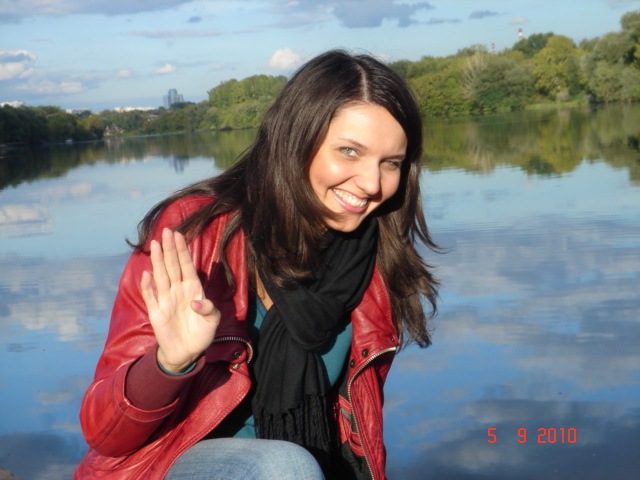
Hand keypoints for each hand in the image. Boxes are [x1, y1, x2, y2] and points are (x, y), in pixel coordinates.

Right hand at [140, 228, 219, 373]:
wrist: (187, 352)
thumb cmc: (202, 333)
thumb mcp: (212, 321)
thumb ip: (208, 309)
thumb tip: (195, 302)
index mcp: (193, 289)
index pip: (186, 265)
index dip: (182, 250)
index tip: (178, 234)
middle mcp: (178, 290)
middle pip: (172, 266)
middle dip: (169, 249)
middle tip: (166, 231)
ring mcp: (166, 300)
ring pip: (161, 276)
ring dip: (158, 261)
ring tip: (155, 244)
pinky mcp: (156, 312)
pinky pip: (151, 296)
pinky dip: (148, 286)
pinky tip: (146, 274)